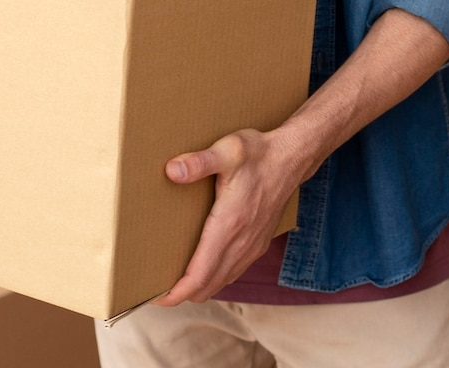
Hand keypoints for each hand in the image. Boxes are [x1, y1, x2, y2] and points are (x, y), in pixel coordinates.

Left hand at [152, 128, 311, 305]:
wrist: (292, 158)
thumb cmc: (259, 154)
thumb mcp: (228, 150)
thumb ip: (200, 161)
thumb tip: (172, 170)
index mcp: (230, 225)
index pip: (200, 275)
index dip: (177, 293)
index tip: (156, 298)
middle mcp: (242, 242)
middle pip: (208, 286)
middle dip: (181, 294)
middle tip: (156, 290)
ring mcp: (252, 246)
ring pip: (221, 282)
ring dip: (199, 287)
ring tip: (175, 281)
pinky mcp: (258, 244)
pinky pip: (233, 272)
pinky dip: (214, 278)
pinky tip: (203, 268)